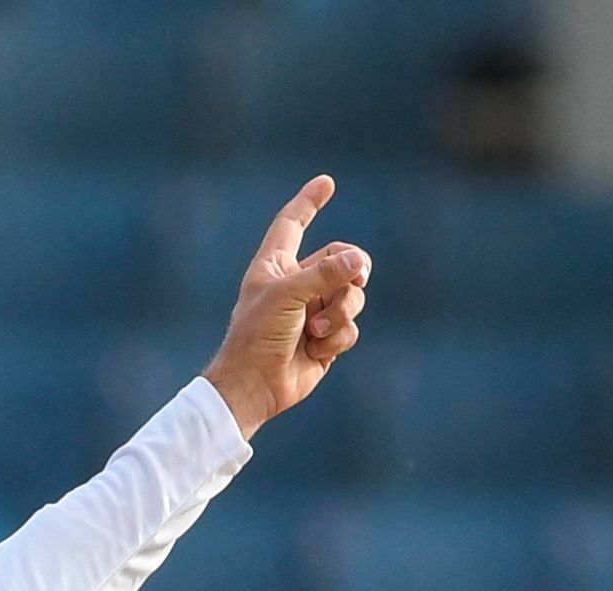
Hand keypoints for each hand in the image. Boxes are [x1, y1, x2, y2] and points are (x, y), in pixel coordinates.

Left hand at [201, 174, 371, 439]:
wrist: (255, 386)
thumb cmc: (257, 336)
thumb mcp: (288, 296)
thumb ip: (325, 273)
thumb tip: (358, 261)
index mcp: (275, 266)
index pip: (292, 224)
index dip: (308, 202)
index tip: (326, 182)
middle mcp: (296, 285)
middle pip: (342, 259)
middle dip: (354, 269)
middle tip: (358, 275)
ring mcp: (313, 311)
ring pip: (353, 295)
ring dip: (341, 311)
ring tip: (316, 330)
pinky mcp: (326, 338)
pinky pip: (350, 326)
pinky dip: (338, 337)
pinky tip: (315, 350)